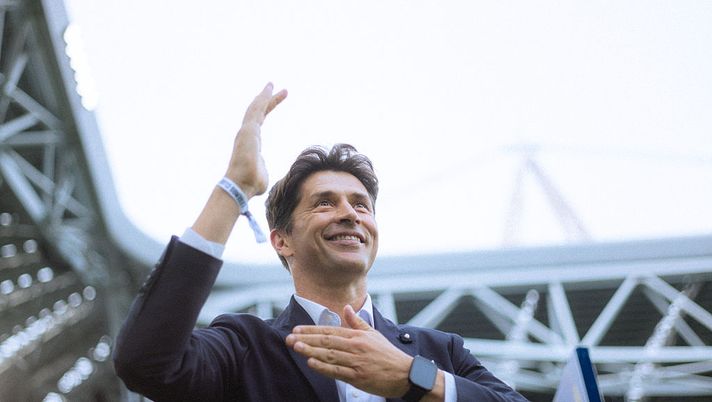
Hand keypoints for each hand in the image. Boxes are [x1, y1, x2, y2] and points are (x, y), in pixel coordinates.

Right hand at [226, 82, 287, 197]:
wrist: (242, 185)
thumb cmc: (251, 184)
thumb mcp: (262, 174)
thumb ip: (263, 167)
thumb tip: (262, 168)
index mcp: (251, 143)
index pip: (259, 122)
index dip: (266, 110)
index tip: (273, 102)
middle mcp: (247, 135)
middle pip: (257, 112)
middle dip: (266, 100)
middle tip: (275, 88)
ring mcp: (247, 132)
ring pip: (255, 109)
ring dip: (264, 96)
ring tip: (272, 85)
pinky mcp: (249, 130)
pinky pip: (256, 110)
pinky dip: (262, 100)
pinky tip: (268, 90)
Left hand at [286, 305, 412, 397]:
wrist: (405, 374)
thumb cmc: (388, 354)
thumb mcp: (373, 334)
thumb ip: (357, 322)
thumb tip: (346, 308)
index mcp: (357, 335)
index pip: (330, 330)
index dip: (312, 330)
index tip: (297, 329)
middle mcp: (355, 346)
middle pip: (326, 341)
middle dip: (306, 339)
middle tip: (289, 337)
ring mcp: (356, 362)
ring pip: (329, 354)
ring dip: (310, 350)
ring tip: (296, 347)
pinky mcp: (358, 377)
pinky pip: (337, 371)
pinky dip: (323, 367)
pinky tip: (311, 362)